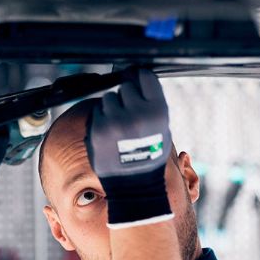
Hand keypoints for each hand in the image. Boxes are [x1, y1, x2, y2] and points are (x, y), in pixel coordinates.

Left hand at [86, 69, 173, 227]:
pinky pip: (98, 112)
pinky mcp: (98, 129)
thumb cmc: (151, 154)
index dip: (139, 78)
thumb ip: (150, 104)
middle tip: (131, 115)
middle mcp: (136, 113)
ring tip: (121, 127)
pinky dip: (102, 119)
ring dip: (113, 108)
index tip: (137, 82)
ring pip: (109, 98)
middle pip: (126, 87)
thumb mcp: (161, 126)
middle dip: (127, 98)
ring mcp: (115, 121)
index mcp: (157, 110)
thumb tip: (135, 78)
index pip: (144, 76)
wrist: (135, 183)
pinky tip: (111, 135)